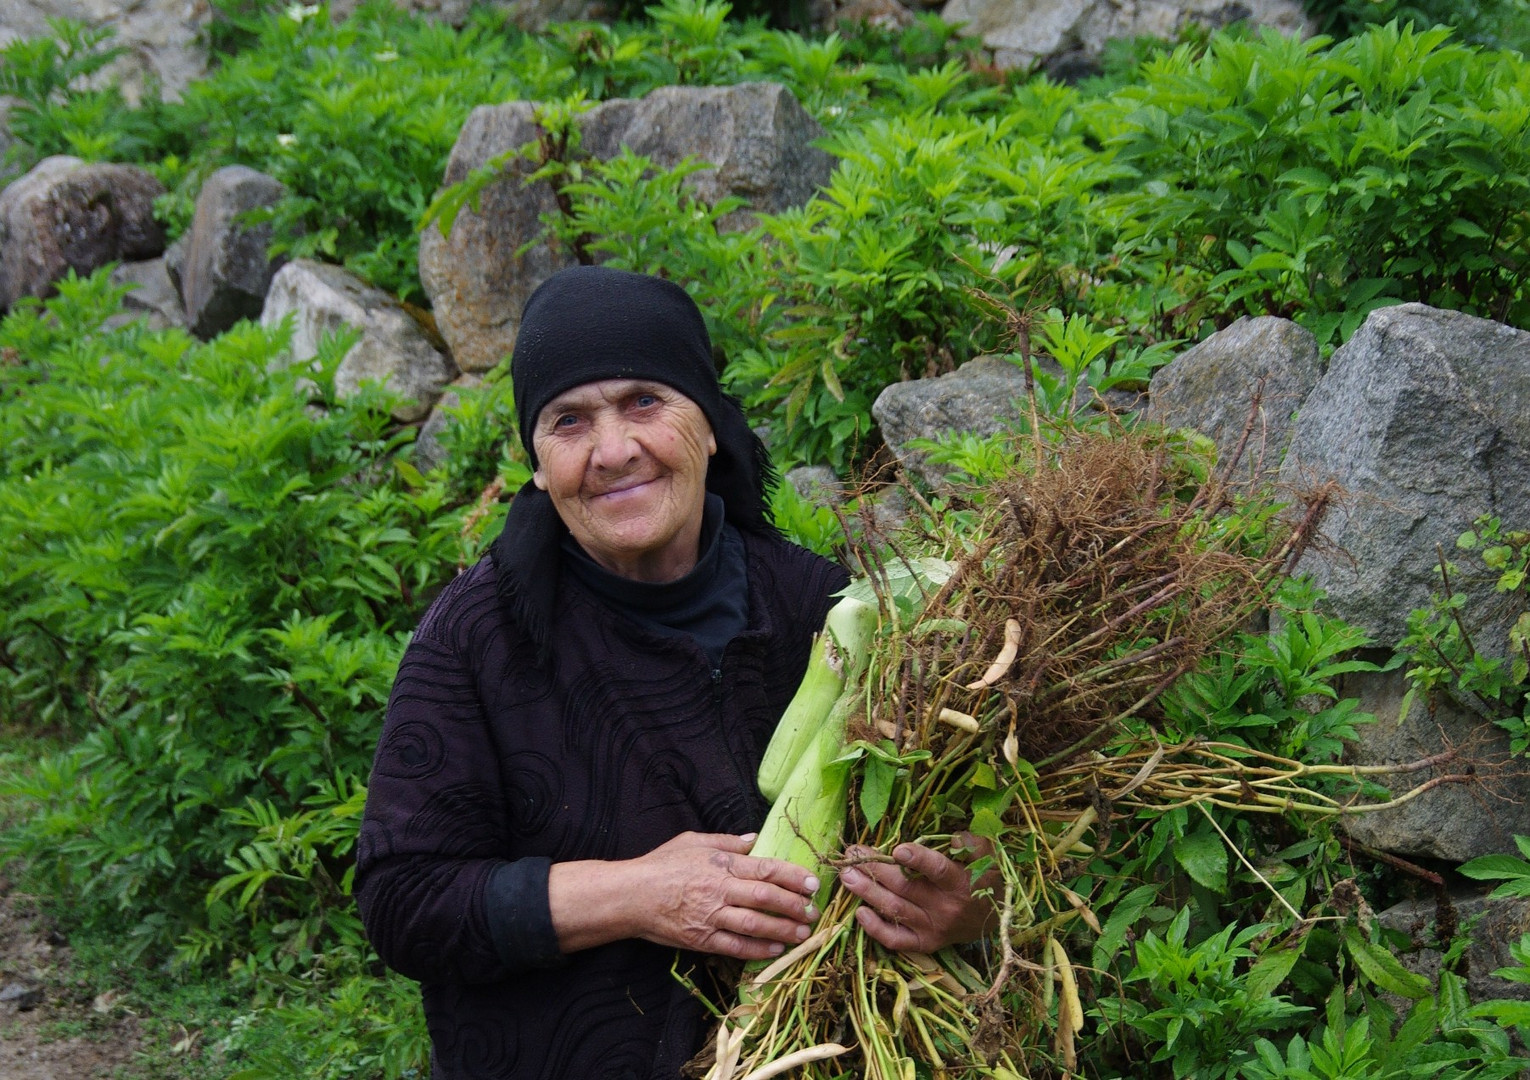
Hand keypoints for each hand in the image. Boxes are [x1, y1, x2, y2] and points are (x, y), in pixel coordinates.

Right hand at [548, 832, 819, 960]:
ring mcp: (711, 917)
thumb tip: (754, 839)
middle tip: (813, 911)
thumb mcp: (693, 841)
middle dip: (794, 906)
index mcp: (721, 864)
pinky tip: (775, 949)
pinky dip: (758, 949)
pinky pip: (735, 947)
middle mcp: (720, 890)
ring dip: (783, 930)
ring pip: (755, 925)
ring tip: (803, 933)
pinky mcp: (702, 939)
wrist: (630, 896)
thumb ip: (726, 841)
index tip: (813, 883)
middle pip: (766, 898)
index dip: (793, 876)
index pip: (765, 869)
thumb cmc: (661, 864)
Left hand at [837, 834, 997, 952]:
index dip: (918, 860)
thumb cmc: (985, 879)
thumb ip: (973, 844)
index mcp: (961, 884)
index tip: (898, 849)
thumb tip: (955, 838)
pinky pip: (897, 940)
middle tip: (852, 854)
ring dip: (867, 893)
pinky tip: (859, 913)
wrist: (994, 920)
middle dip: (876, 869)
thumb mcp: (987, 856)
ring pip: (896, 910)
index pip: (938, 871)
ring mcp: (933, 928)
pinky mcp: (925, 943)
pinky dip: (876, 929)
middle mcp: (945, 909)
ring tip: (846, 876)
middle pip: (905, 888)